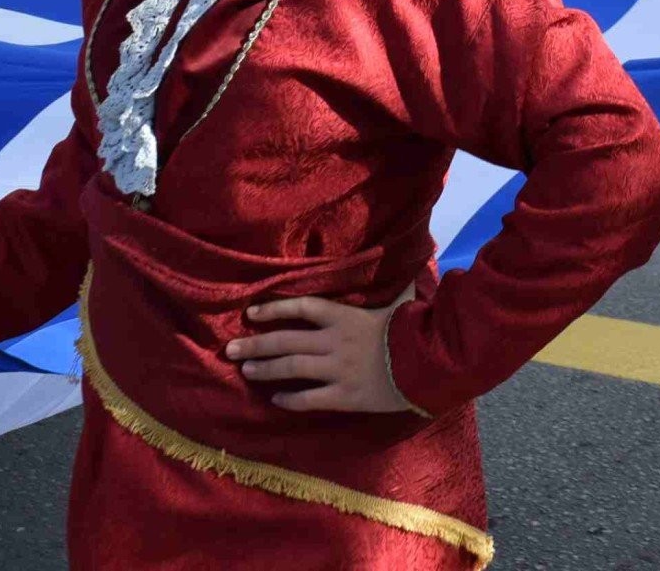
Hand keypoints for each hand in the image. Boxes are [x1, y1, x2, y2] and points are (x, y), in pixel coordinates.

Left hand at [225, 291, 415, 412]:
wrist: (430, 365)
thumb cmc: (414, 331)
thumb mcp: (401, 302)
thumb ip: (396, 285)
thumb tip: (411, 260)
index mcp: (345, 317)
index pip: (302, 308)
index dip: (274, 309)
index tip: (252, 313)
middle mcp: (334, 342)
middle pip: (286, 341)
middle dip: (256, 344)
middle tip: (230, 348)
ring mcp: (337, 370)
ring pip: (291, 370)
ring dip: (265, 369)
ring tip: (246, 369)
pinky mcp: (344, 396)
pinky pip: (309, 399)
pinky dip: (290, 399)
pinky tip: (276, 399)